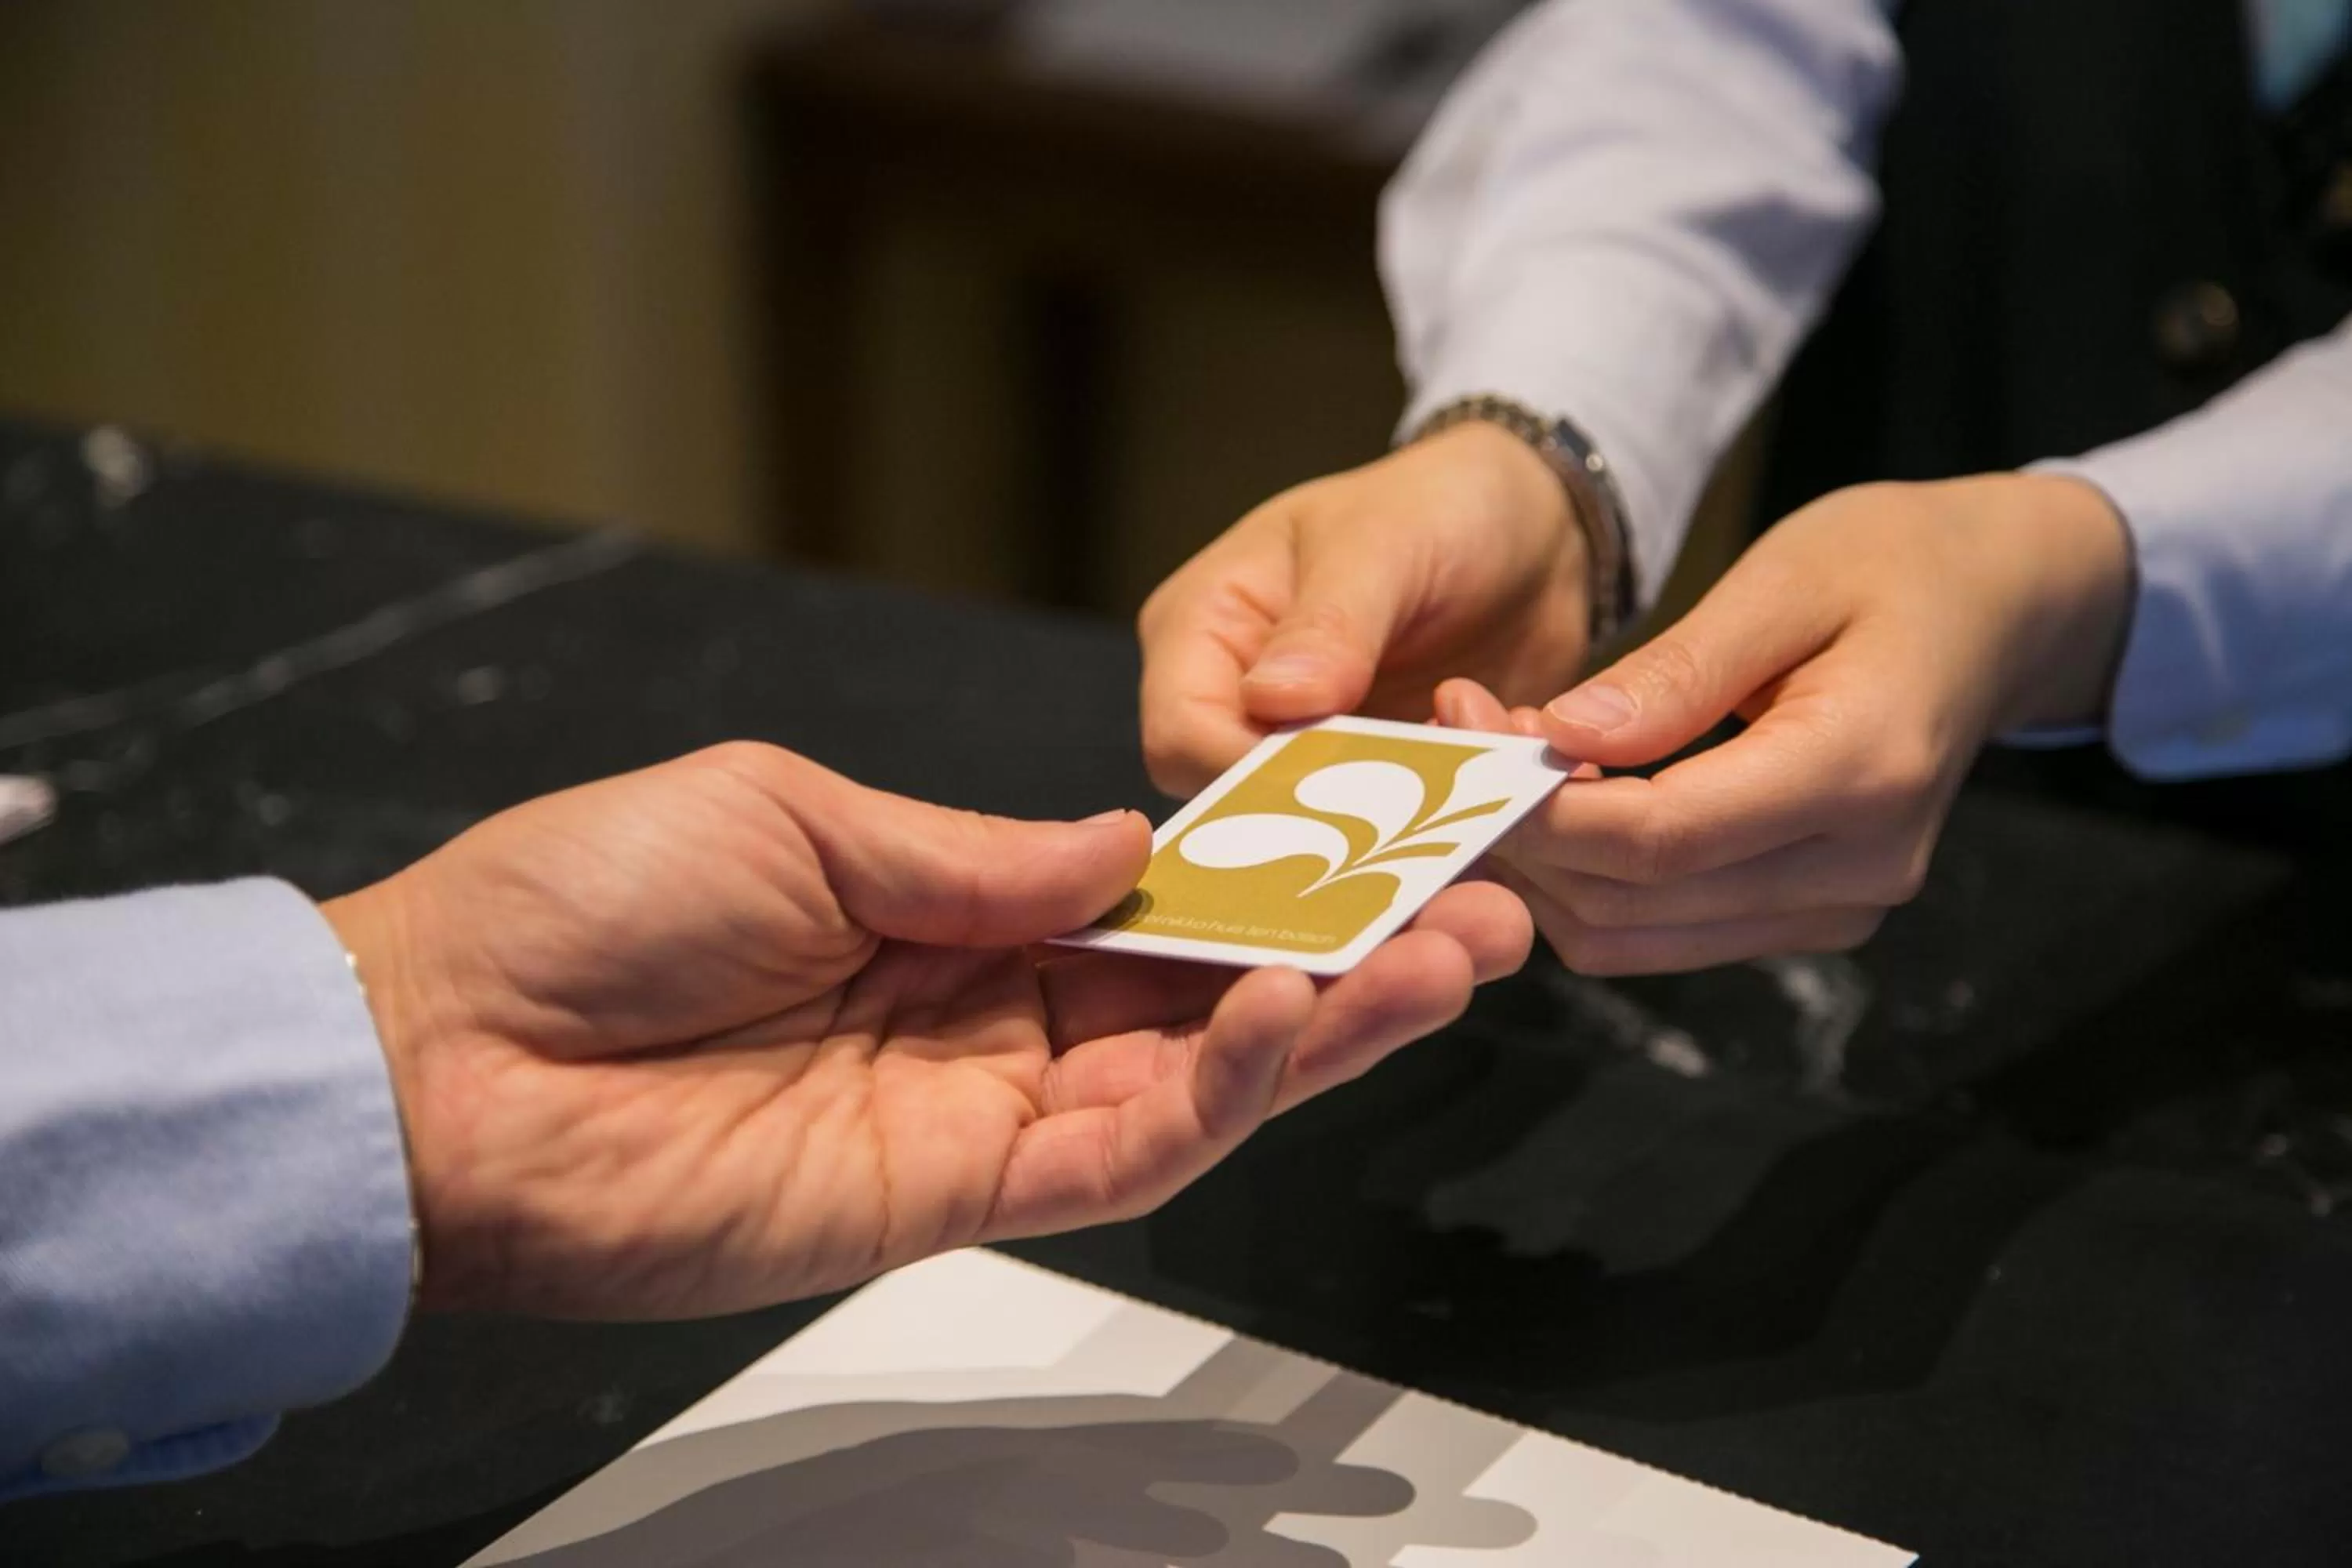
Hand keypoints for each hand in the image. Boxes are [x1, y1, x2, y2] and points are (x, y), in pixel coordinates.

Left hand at [324, 743, 1529, 1316]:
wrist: (443, 1059)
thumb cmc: (588, 903)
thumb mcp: (796, 817)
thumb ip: (978, 852)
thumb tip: (1132, 842)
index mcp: (951, 913)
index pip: (1155, 902)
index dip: (1274, 874)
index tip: (1384, 826)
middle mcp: (987, 1020)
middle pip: (1205, 997)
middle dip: (1348, 957)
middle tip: (1484, 907)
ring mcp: (977, 1118)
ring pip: (1192, 1085)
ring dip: (1323, 1026)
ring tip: (1445, 957)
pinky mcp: (947, 1200)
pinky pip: (1113, 1156)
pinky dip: (1210, 1096)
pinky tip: (1285, 1024)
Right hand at [1139, 422, 1590, 795]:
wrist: (1531, 525)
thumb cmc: (1436, 505)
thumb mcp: (1382, 542)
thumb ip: (1330, 623)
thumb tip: (1273, 699)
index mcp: (1203, 628)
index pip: (1181, 736)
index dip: (1246, 777)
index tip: (1338, 787)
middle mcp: (1236, 699)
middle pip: (1235, 803)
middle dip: (1320, 819)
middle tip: (1411, 817)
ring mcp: (1304, 747)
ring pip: (1310, 832)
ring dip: (1387, 830)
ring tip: (1466, 799)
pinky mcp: (1369, 780)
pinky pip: (1380, 834)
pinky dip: (1431, 828)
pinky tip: (1489, 799)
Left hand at [1438, 474, 2133, 974]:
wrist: (2001, 610)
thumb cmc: (1896, 565)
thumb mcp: (1784, 578)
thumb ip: (1672, 674)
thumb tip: (1555, 742)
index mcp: (1862, 772)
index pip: (1661, 840)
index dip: (1542, 810)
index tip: (1466, 733)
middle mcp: (1859, 869)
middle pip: (1634, 904)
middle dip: (1524, 835)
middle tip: (1464, 731)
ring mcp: (1841, 907)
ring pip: (1634, 938)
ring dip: (1546, 867)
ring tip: (1504, 759)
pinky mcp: (1814, 914)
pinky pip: (1667, 930)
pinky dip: (1594, 879)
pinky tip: (1567, 795)